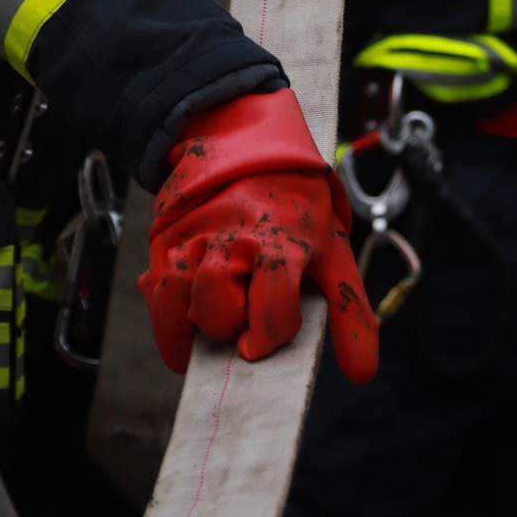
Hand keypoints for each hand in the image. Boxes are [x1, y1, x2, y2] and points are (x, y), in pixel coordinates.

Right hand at [137, 91, 378, 381]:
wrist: (252, 142)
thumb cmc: (298, 207)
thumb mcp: (333, 252)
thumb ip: (350, 314)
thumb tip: (362, 375)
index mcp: (282, 242)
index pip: (271, 303)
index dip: (266, 335)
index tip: (258, 346)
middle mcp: (234, 236)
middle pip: (216, 304)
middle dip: (227, 326)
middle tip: (239, 326)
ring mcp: (196, 233)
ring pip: (176, 292)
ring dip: (189, 321)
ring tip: (207, 327)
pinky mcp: (167, 233)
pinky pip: (154, 285)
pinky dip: (162, 318)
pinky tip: (180, 332)